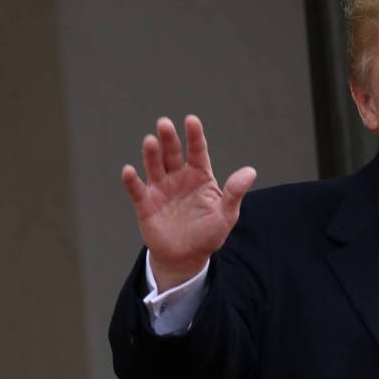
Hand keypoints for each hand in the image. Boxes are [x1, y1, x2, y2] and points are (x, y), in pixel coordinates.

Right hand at [121, 115, 255, 288]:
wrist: (186, 257)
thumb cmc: (208, 234)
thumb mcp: (226, 215)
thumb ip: (234, 193)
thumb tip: (250, 172)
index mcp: (199, 176)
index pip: (197, 151)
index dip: (194, 136)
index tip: (191, 120)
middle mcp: (178, 177)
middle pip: (172, 153)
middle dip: (168, 139)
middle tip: (164, 124)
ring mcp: (161, 188)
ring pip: (154, 166)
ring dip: (151, 154)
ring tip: (150, 141)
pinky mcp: (145, 203)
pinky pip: (136, 190)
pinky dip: (131, 181)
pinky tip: (128, 171)